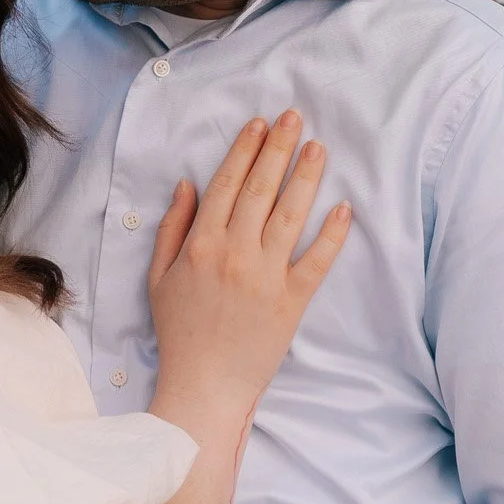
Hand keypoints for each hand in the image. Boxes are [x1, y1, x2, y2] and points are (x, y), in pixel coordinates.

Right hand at [146, 112, 349, 417]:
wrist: (204, 385)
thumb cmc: (179, 332)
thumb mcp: (159, 276)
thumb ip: (172, 227)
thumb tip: (188, 184)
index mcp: (201, 244)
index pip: (226, 184)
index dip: (245, 150)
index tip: (259, 124)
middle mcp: (234, 253)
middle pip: (260, 189)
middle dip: (278, 148)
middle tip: (294, 118)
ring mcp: (265, 276)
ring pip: (290, 215)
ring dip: (306, 176)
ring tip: (318, 147)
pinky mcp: (291, 302)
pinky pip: (316, 261)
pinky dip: (332, 234)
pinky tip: (344, 207)